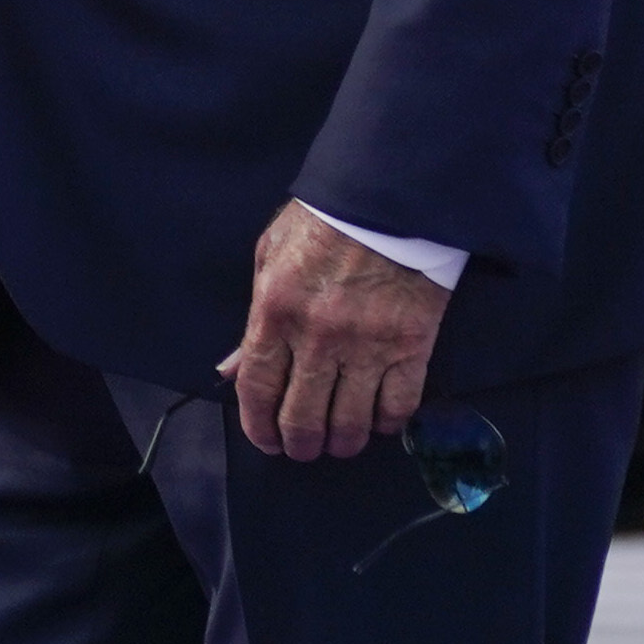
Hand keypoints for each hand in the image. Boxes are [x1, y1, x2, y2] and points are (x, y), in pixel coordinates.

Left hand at [225, 200, 452, 462]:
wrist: (391, 196)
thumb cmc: (325, 221)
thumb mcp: (271, 258)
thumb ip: (253, 321)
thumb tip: (231, 371)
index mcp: (275, 311)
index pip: (258, 390)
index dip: (258, 427)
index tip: (267, 441)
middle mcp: (318, 337)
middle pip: (303, 418)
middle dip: (300, 444)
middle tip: (304, 447)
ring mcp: (368, 345)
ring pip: (351, 423)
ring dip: (342, 442)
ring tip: (340, 441)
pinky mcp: (412, 346)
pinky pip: (399, 407)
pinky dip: (387, 424)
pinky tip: (379, 421)